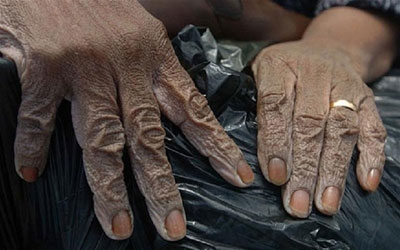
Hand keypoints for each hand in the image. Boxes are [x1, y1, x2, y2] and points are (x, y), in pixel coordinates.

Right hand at [1, 0, 253, 239]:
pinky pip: (40, 118)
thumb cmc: (98, 4)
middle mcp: (125, 66)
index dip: (216, 146)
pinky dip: (33, 146)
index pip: (193, 109)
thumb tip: (171, 109)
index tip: (236, 178)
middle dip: (162, 186)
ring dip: (109, 188)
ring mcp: (85, 68)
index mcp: (155, 57)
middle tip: (173, 227)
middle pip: (149, 138)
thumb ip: (155, 68)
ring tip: (118, 226)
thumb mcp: (141, 29)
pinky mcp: (45, 67)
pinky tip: (31, 171)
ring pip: (102, 139)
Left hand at [252, 40, 385, 216]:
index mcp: (279, 66)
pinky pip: (373, 128)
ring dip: (334, 170)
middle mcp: (314, 73)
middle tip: (297, 202)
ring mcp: (344, 86)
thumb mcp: (259, 75)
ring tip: (325, 203)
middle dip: (304, 167)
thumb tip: (251, 158)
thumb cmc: (285, 70)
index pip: (276, 104)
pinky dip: (371, 156)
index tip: (275, 176)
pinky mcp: (366, 98)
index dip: (275, 141)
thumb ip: (255, 107)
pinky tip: (365, 183)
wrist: (328, 49)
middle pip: (310, 123)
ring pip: (342, 129)